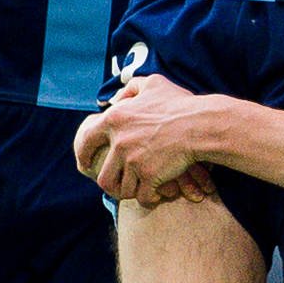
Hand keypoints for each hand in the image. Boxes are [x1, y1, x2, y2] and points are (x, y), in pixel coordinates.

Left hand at [75, 78, 219, 207]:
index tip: (85, 165)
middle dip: (110, 185)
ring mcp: (133, 161)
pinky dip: (149, 198)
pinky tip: (157, 193)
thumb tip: (115, 99)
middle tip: (118, 185)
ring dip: (131, 192)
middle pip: (103, 176)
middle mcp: (119, 141)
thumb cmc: (179, 104)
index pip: (86, 141)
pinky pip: (143, 196)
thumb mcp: (153, 84)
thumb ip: (130, 88)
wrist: (200, 124)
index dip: (83, 155)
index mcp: (114, 119)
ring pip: (122, 189)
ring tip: (139, 189)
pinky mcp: (149, 176)